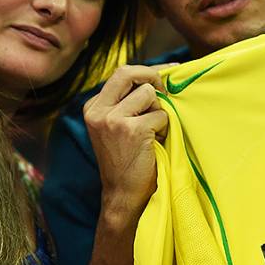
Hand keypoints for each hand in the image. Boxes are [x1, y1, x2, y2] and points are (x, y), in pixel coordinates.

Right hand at [84, 64, 175, 225]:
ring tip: (154, 132)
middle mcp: (98, 110)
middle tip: (166, 92)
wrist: (123, 194)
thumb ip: (128, 102)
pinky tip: (155, 144)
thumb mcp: (118, 126)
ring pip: (149, 94)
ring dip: (160, 112)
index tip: (170, 70)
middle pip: (129, 72)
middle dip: (154, 77)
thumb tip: (159, 76)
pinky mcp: (131, 130)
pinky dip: (165, 128)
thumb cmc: (127, 160)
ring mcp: (112, 119)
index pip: (122, 72)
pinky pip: (161, 115)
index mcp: (93, 107)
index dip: (148, 70)